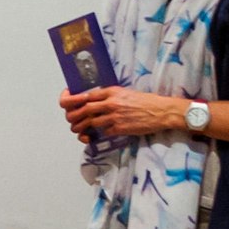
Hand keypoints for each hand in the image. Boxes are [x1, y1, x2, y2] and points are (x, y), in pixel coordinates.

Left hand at [64, 86, 195, 140]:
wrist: (160, 111)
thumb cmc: (144, 101)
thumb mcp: (125, 93)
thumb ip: (109, 96)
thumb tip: (94, 101)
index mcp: (111, 91)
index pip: (86, 95)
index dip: (73, 100)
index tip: (67, 103)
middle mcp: (111, 102)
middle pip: (83, 109)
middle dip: (73, 116)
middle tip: (71, 121)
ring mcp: (115, 116)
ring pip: (90, 122)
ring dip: (82, 128)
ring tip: (79, 131)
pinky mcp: (120, 128)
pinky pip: (103, 132)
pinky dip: (97, 135)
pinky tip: (94, 137)